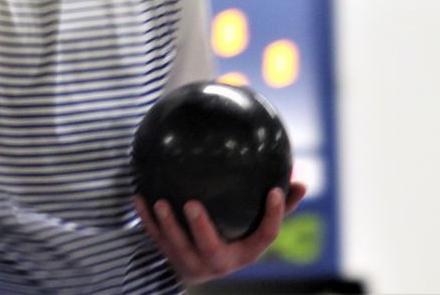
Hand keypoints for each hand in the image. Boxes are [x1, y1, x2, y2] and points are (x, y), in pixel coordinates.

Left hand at [134, 181, 307, 283]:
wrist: (200, 266)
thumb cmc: (237, 236)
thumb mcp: (256, 224)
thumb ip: (279, 204)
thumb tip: (300, 174)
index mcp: (246, 252)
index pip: (265, 237)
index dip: (274, 216)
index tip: (274, 191)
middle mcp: (220, 262)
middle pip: (211, 248)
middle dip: (201, 228)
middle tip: (192, 203)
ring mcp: (192, 262)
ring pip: (178, 246)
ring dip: (167, 225)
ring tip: (159, 201)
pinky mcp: (170, 257)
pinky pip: (156, 238)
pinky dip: (147, 219)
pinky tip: (139, 195)